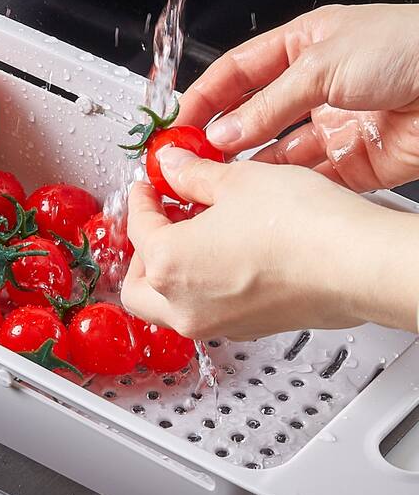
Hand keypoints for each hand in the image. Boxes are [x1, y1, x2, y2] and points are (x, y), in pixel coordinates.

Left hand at [120, 148, 418, 339]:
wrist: (358, 264)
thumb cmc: (302, 227)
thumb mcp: (235, 181)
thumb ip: (192, 174)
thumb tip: (172, 164)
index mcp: (168, 264)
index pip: (137, 227)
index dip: (142, 199)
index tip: (149, 186)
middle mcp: (183, 305)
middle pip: (138, 282)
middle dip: (144, 249)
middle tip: (162, 218)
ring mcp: (214, 324)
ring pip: (167, 305)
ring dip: (170, 271)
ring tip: (195, 234)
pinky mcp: (245, 329)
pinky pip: (203, 311)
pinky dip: (200, 287)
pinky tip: (224, 255)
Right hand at [179, 4, 418, 191]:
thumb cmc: (411, 47)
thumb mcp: (322, 64)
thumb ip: (266, 105)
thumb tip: (221, 134)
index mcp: (303, 46)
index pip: (237, 72)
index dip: (203, 96)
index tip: (176, 121)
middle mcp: (313, 87)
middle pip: (251, 115)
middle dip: (218, 136)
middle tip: (187, 158)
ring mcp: (331, 125)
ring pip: (273, 152)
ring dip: (245, 166)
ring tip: (214, 180)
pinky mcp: (351, 162)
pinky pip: (304, 178)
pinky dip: (279, 187)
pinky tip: (256, 194)